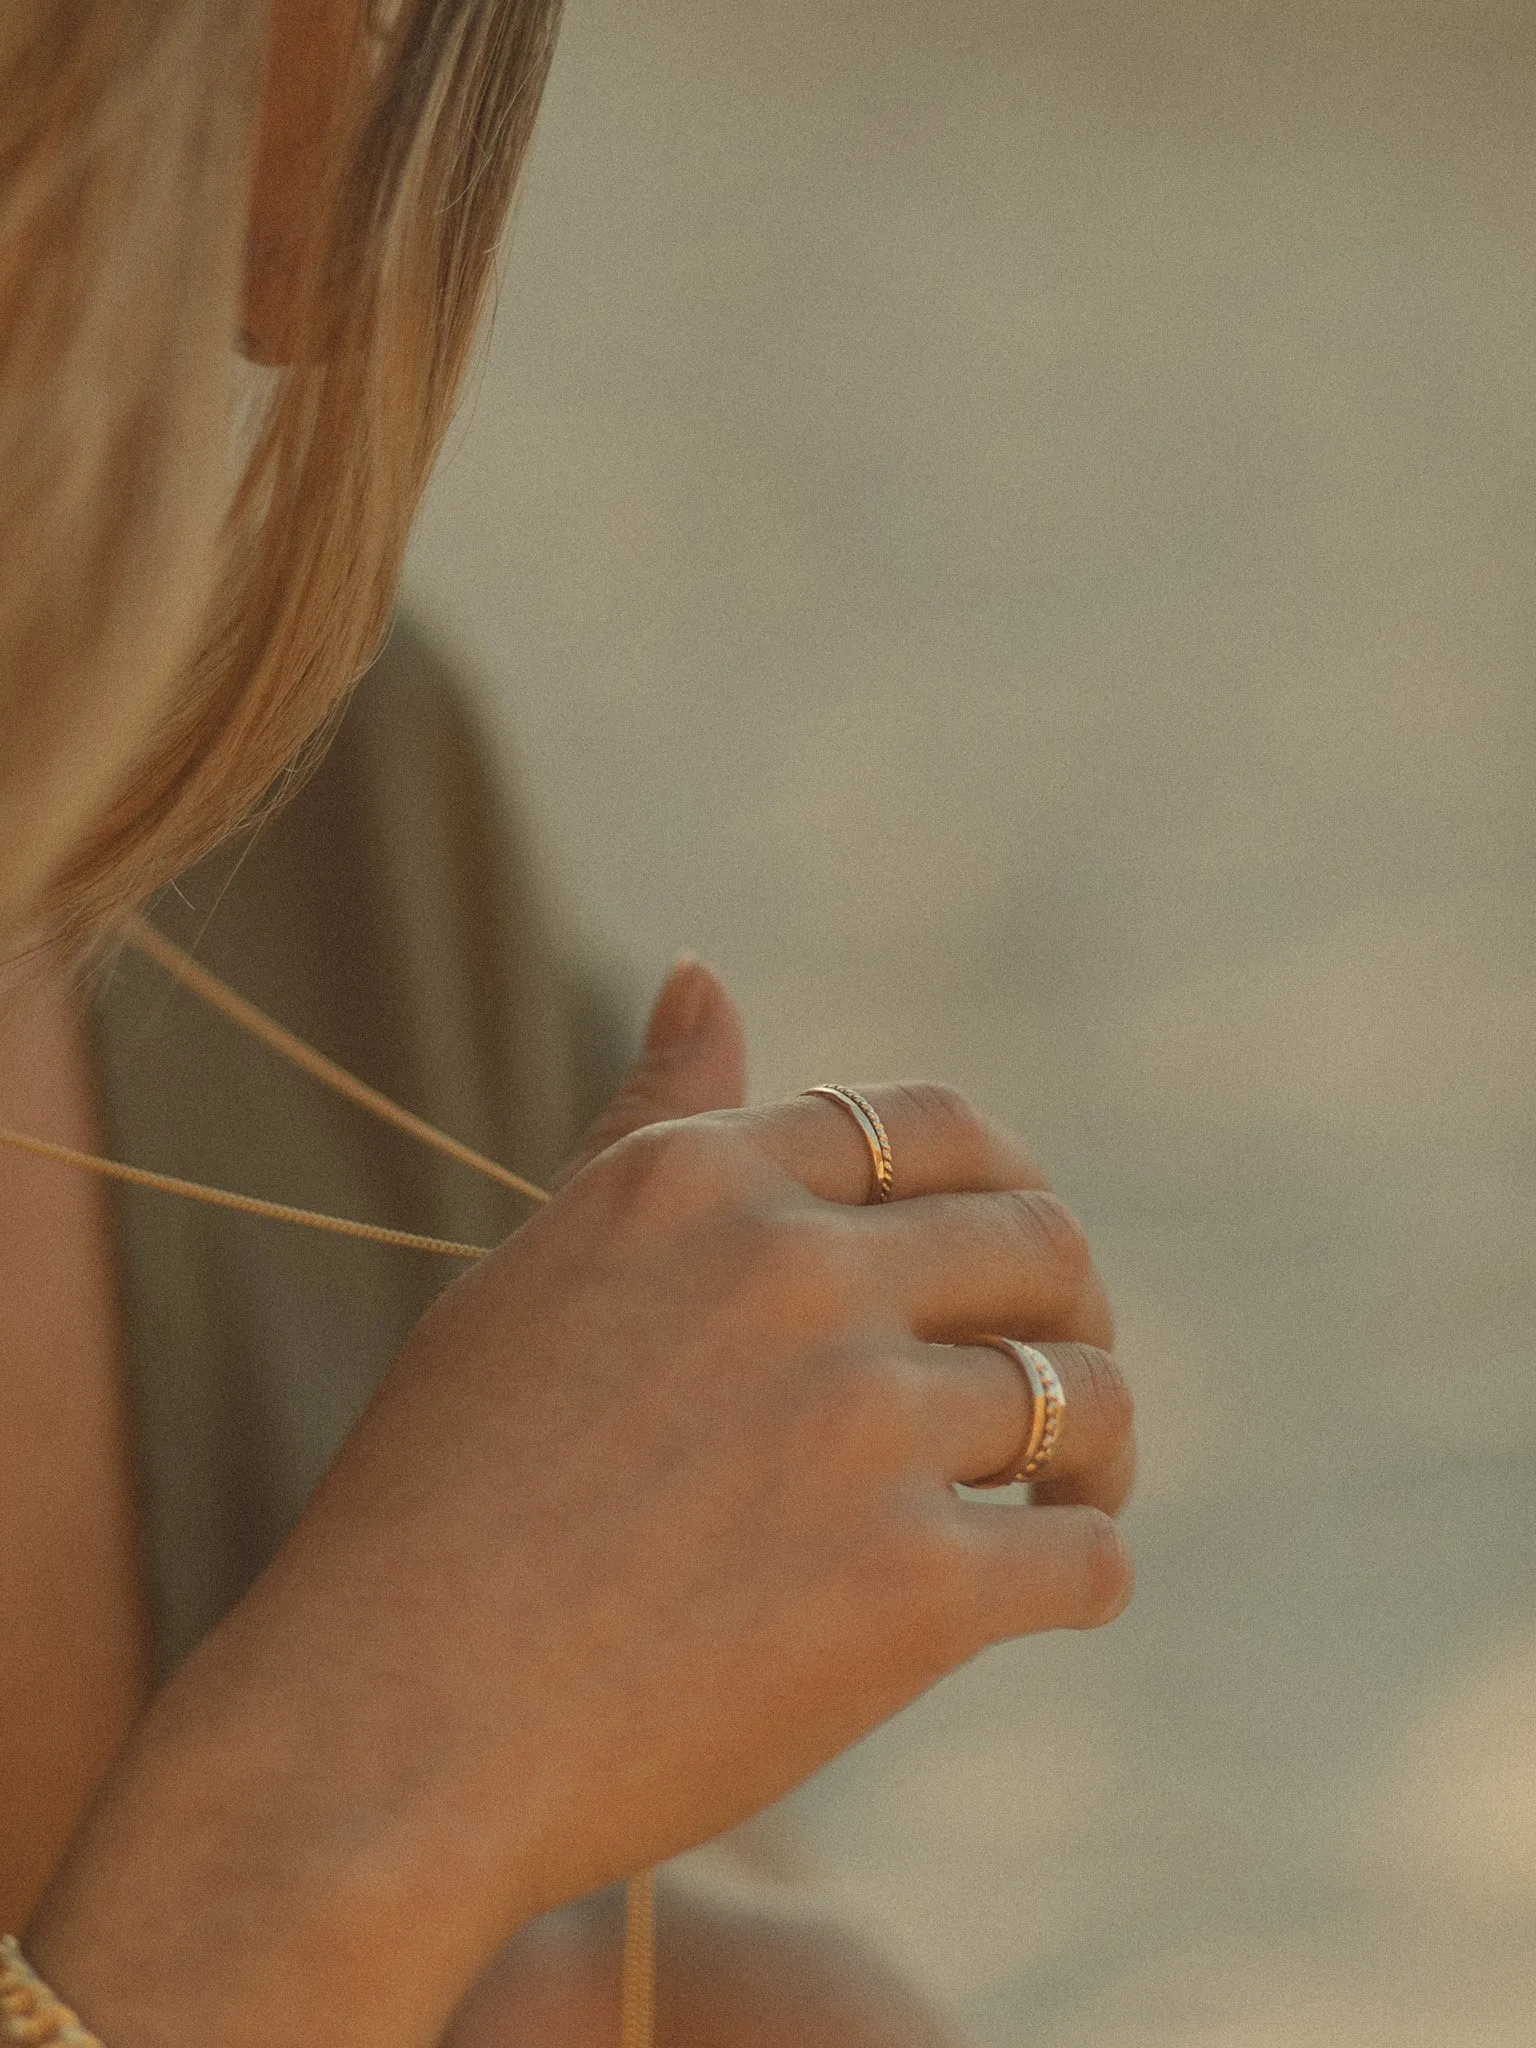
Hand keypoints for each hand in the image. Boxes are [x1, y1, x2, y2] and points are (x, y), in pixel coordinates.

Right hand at [29, 968, 1132, 2047]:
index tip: (1005, 1260)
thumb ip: (645, 1130)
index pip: (937, 1124)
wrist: (383, 1732)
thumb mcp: (537, 1272)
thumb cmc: (441, 1500)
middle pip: (1038, 1244)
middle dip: (1073, 1307)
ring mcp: (858, 1426)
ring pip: (1084, 1393)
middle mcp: (792, 1272)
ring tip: (1065, 1493)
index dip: (1002, 1188)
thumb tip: (702, 970)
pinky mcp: (910, 1591)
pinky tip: (1045, 1588)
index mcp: (700, 1179)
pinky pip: (1084, 1559)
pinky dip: (1085, 1572)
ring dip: (1099, 1445)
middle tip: (1058, 1379)